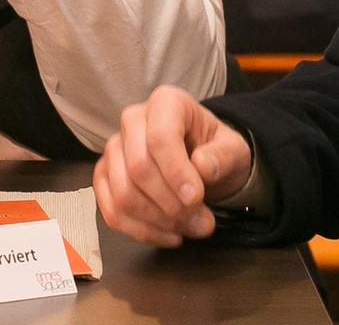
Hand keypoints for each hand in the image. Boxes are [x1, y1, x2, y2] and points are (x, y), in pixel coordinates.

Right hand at [94, 85, 252, 247]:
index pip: (160, 138)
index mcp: (166, 103)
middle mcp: (133, 120)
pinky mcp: (105, 176)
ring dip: (158, 221)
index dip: (176, 172)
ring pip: (123, 193)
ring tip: (190, 229)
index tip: (196, 198)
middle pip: (138, 167)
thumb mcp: (233, 150)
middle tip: (203, 222)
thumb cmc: (215, 151)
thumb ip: (222, 156)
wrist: (202, 162)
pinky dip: (141, 231)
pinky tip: (169, 235)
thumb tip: (202, 166)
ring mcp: (114, 149)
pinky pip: (111, 211)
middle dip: (171, 204)